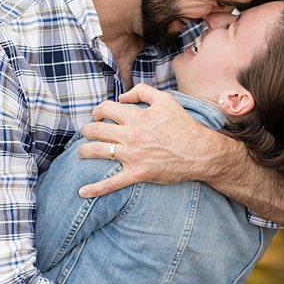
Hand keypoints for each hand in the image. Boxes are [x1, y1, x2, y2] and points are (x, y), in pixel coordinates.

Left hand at [76, 84, 220, 197]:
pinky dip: (95, 189)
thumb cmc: (185, 126)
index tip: (98, 116)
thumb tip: (122, 97)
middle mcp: (130, 135)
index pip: (105, 109)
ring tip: (82, 152)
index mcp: (136, 116)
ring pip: (97, 151)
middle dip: (87, 130)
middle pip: (95, 130)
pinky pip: (112, 183)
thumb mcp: (166, 100)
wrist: (201, 152)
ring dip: (84, 151)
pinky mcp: (138, 174)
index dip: (98, 111)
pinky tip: (82, 192)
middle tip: (88, 133)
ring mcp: (133, 155)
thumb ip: (142, 91)